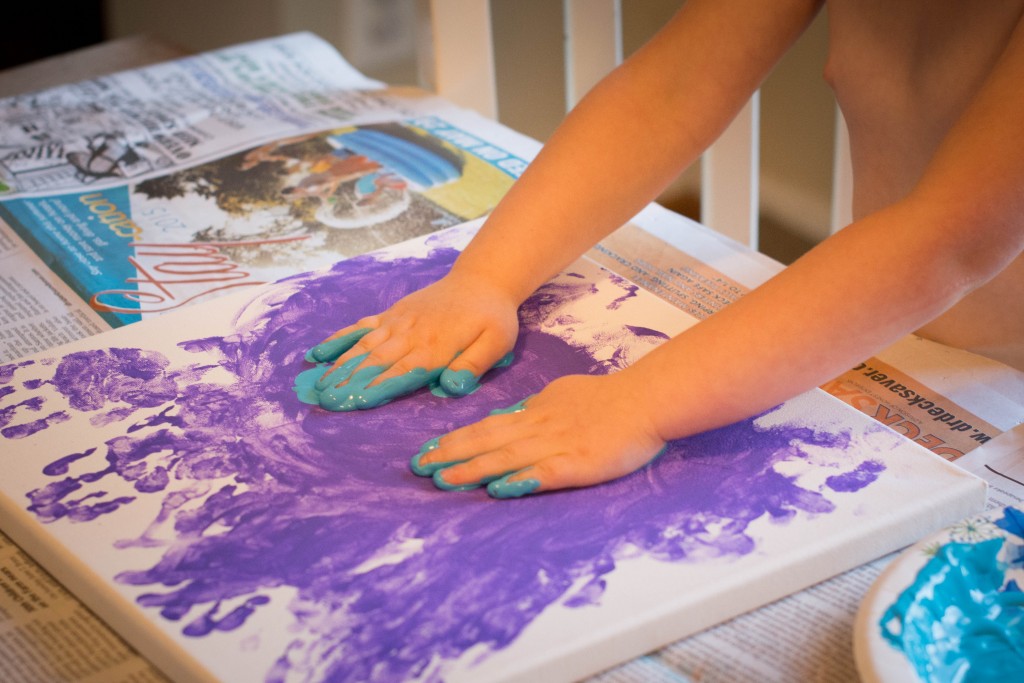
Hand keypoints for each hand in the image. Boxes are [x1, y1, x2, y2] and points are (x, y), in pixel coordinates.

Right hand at [299, 273, 519, 410]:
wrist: (481, 280)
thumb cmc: (491, 317)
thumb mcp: (497, 342)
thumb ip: (474, 364)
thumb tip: (452, 387)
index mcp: (436, 346)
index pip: (401, 372)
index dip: (375, 388)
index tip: (352, 403)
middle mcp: (411, 333)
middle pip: (375, 361)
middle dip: (349, 382)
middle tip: (324, 402)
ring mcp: (398, 322)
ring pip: (364, 345)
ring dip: (340, 366)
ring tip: (318, 386)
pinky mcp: (393, 314)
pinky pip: (362, 326)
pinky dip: (340, 339)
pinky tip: (320, 353)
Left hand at [409, 372, 666, 497]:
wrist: (645, 400)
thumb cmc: (606, 398)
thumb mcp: (560, 395)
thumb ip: (532, 409)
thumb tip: (504, 419)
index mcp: (534, 413)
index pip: (487, 427)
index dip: (455, 440)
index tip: (428, 451)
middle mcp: (538, 429)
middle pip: (487, 441)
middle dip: (450, 456)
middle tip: (419, 467)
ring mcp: (557, 446)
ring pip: (507, 457)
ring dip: (472, 469)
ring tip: (443, 481)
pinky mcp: (578, 465)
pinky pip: (544, 474)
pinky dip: (518, 481)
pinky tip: (497, 490)